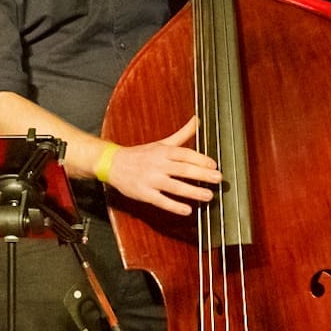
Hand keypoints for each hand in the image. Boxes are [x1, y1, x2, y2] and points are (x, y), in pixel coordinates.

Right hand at [102, 116, 221, 214]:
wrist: (113, 164)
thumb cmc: (141, 154)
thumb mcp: (162, 142)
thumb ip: (182, 134)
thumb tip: (197, 120)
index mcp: (163, 151)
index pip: (185, 154)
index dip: (201, 159)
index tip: (214, 165)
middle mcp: (158, 164)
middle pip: (183, 169)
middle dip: (202, 174)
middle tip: (218, 179)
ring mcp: (150, 180)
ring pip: (174, 186)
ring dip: (192, 192)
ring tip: (208, 196)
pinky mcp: (144, 193)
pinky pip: (161, 201)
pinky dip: (174, 206)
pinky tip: (187, 210)